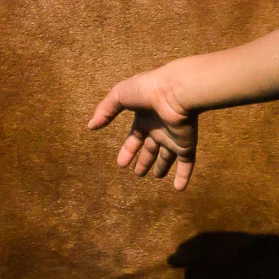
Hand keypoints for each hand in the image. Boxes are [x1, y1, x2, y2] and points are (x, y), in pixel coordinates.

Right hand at [88, 69, 198, 189]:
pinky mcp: (186, 144)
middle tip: (138, 174)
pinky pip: (187, 163)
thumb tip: (90, 126)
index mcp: (145, 117)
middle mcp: (160, 128)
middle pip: (151, 148)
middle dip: (144, 160)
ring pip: (168, 156)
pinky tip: (179, 189)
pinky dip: (183, 176)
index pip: (135, 137)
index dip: (128, 150)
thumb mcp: (119, 96)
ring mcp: (174, 137)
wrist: (175, 91)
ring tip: (156, 177)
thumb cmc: (147, 90)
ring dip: (162, 167)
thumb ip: (105, 110)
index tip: (120, 164)